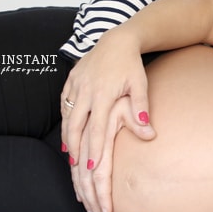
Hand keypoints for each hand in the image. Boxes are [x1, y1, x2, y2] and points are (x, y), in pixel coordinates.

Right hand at [61, 32, 155, 211]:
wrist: (117, 38)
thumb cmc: (131, 64)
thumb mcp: (140, 83)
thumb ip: (141, 107)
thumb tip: (148, 133)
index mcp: (102, 94)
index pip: (96, 128)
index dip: (92, 150)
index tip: (90, 170)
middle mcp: (85, 92)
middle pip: (75, 129)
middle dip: (75, 154)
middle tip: (77, 173)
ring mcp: (75, 86)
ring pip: (67, 120)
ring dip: (68, 143)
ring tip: (72, 163)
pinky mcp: (70, 81)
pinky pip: (64, 108)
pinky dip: (65, 124)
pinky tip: (68, 140)